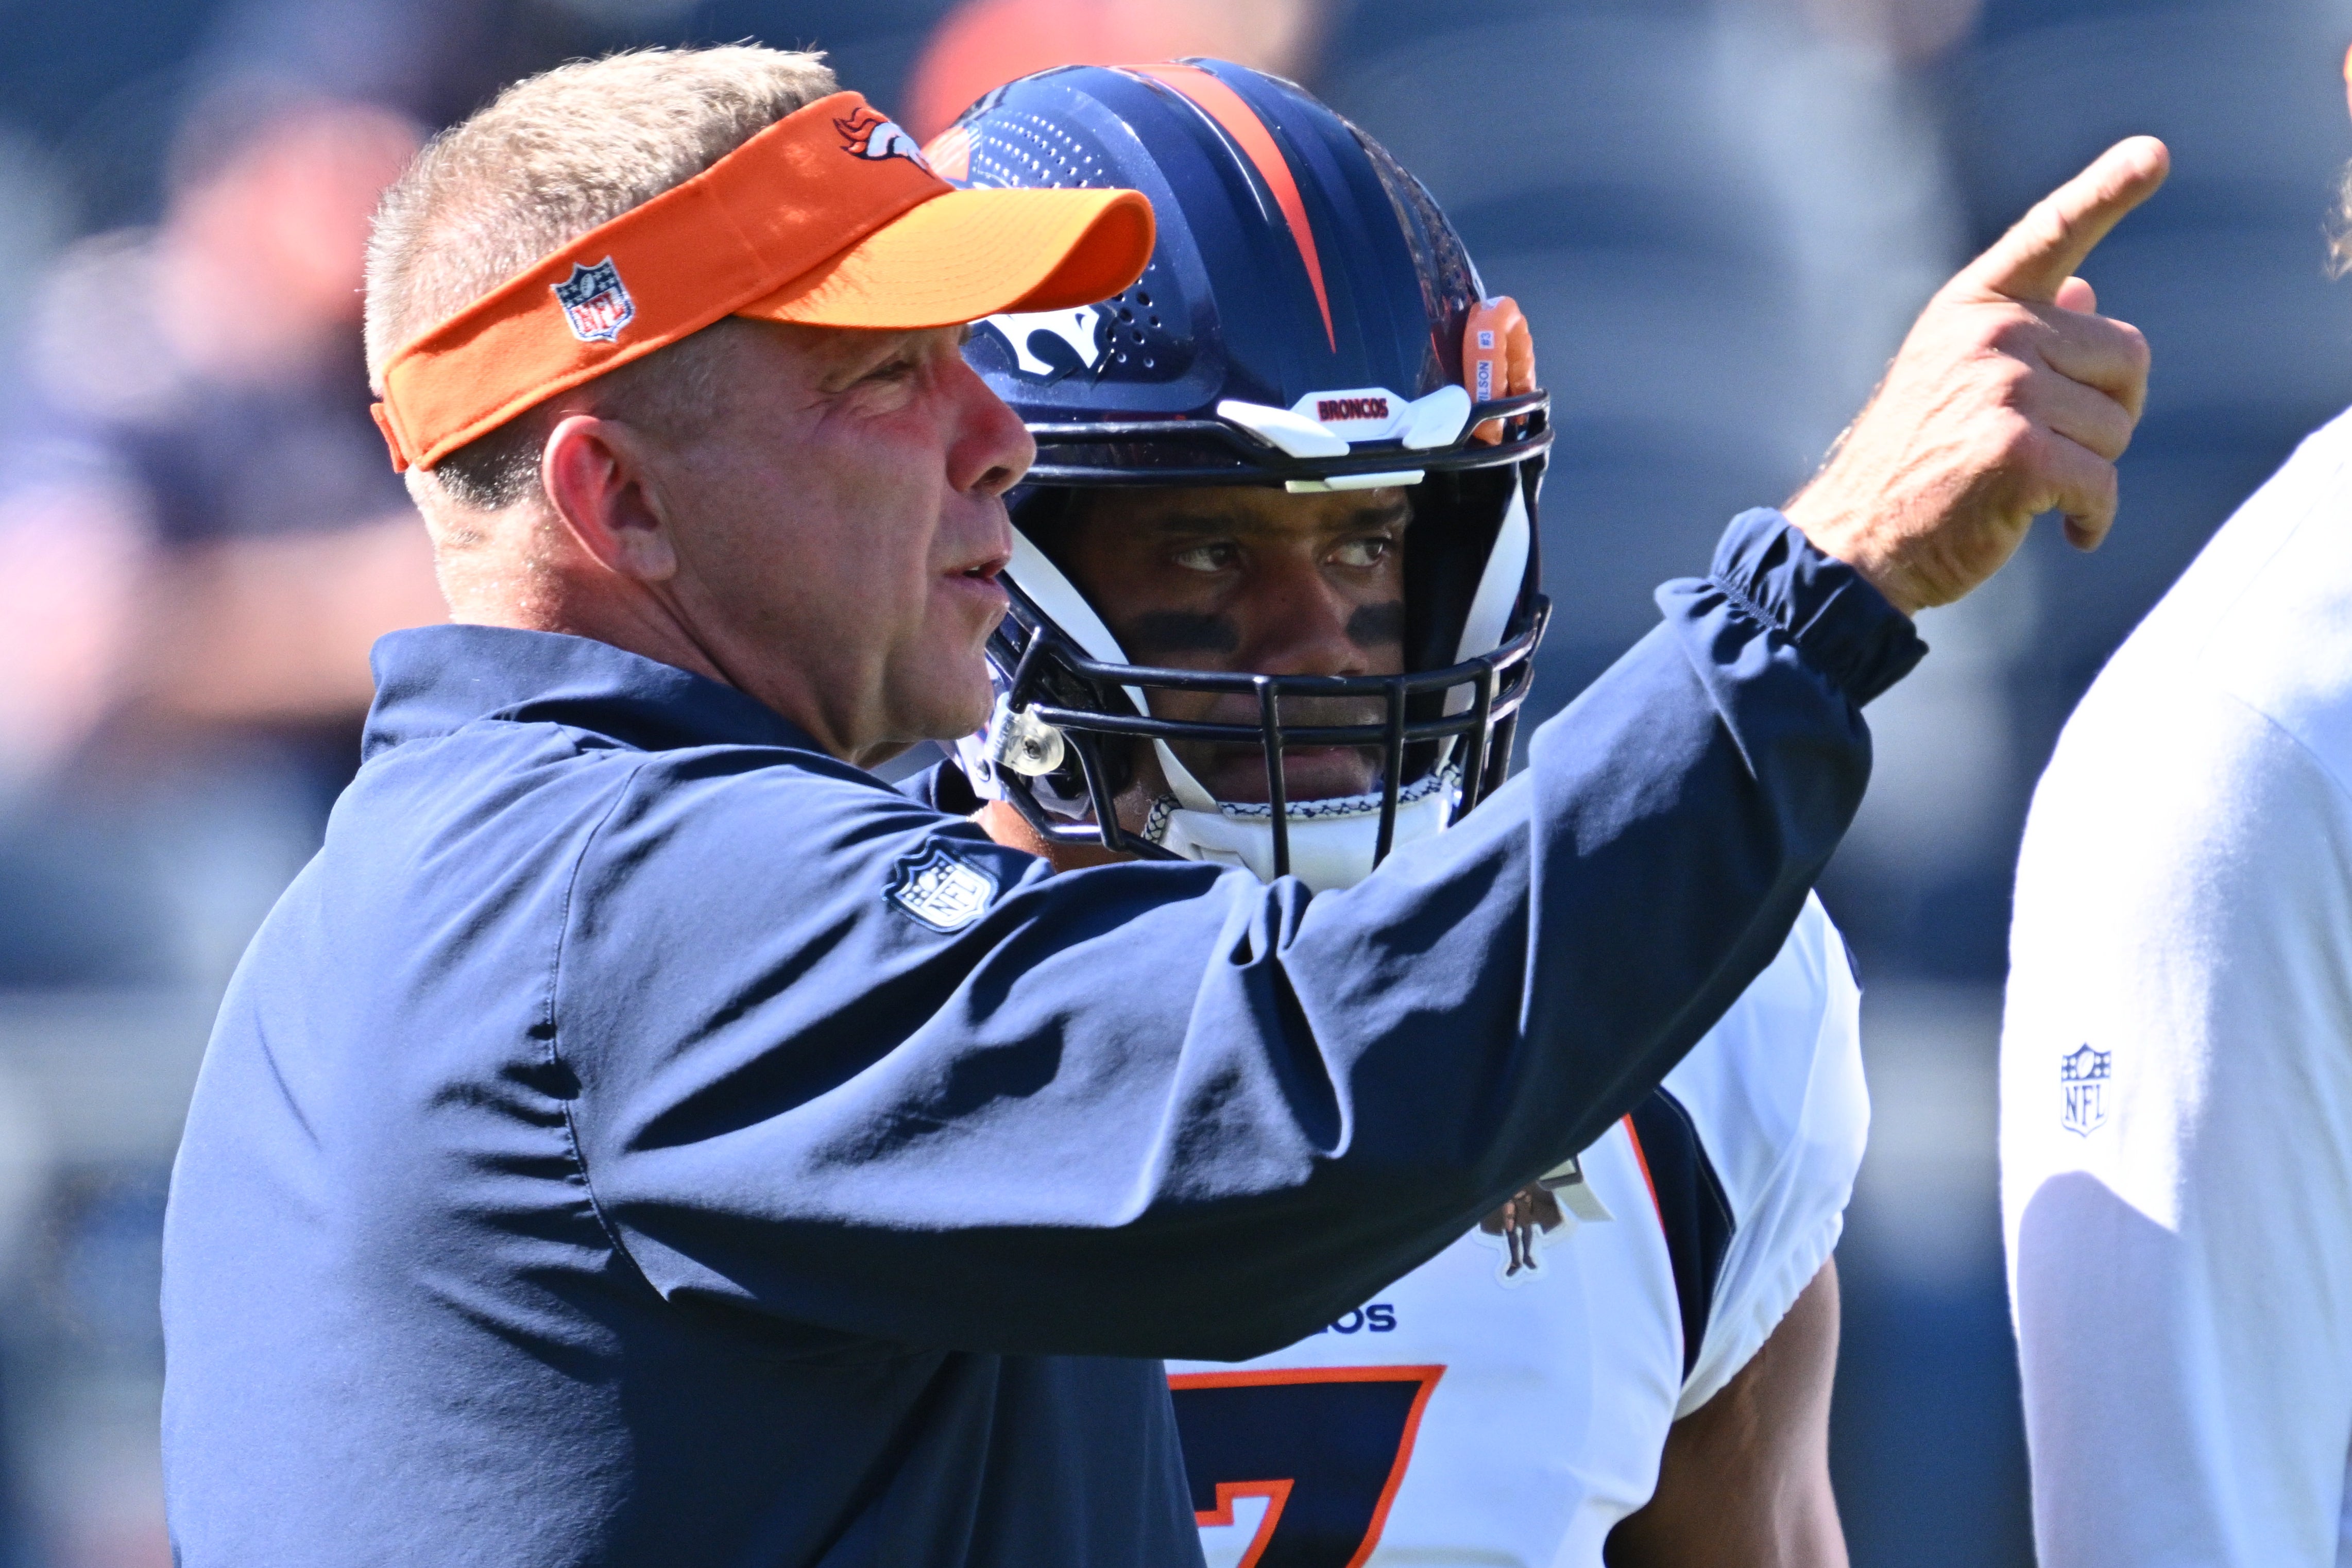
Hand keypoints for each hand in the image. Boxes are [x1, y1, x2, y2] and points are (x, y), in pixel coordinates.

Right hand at [1784, 137, 2168, 616]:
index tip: (2154, 153)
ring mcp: (2001, 389)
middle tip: (2057, 450)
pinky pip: (2102, 482)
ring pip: (2118, 426)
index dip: (2107, 189)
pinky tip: (2067, 532)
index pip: (2051, 232)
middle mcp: (1989, 334)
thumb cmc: (1910, 465)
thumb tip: (2089, 294)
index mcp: (1973, 307)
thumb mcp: (1953, 380)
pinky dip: (2093, 518)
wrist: (1853, 543)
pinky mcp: (2015, 452)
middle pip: (2126, 356)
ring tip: (2031, 490)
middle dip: (2109, 412)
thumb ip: (2023, 333)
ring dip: (2092, 471)